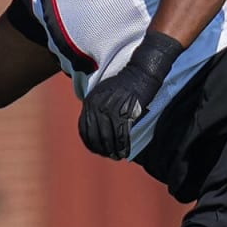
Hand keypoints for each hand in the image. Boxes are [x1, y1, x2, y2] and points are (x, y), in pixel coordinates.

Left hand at [78, 32, 184, 159]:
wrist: (142, 70)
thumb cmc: (127, 82)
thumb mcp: (105, 93)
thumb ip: (99, 107)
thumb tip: (98, 126)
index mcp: (90, 101)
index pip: (84, 129)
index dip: (90, 143)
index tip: (97, 150)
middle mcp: (97, 106)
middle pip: (94, 136)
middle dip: (102, 149)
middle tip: (110, 155)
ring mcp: (110, 109)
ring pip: (108, 138)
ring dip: (113, 150)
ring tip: (118, 156)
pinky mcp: (124, 112)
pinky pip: (121, 135)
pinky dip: (123, 146)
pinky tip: (125, 151)